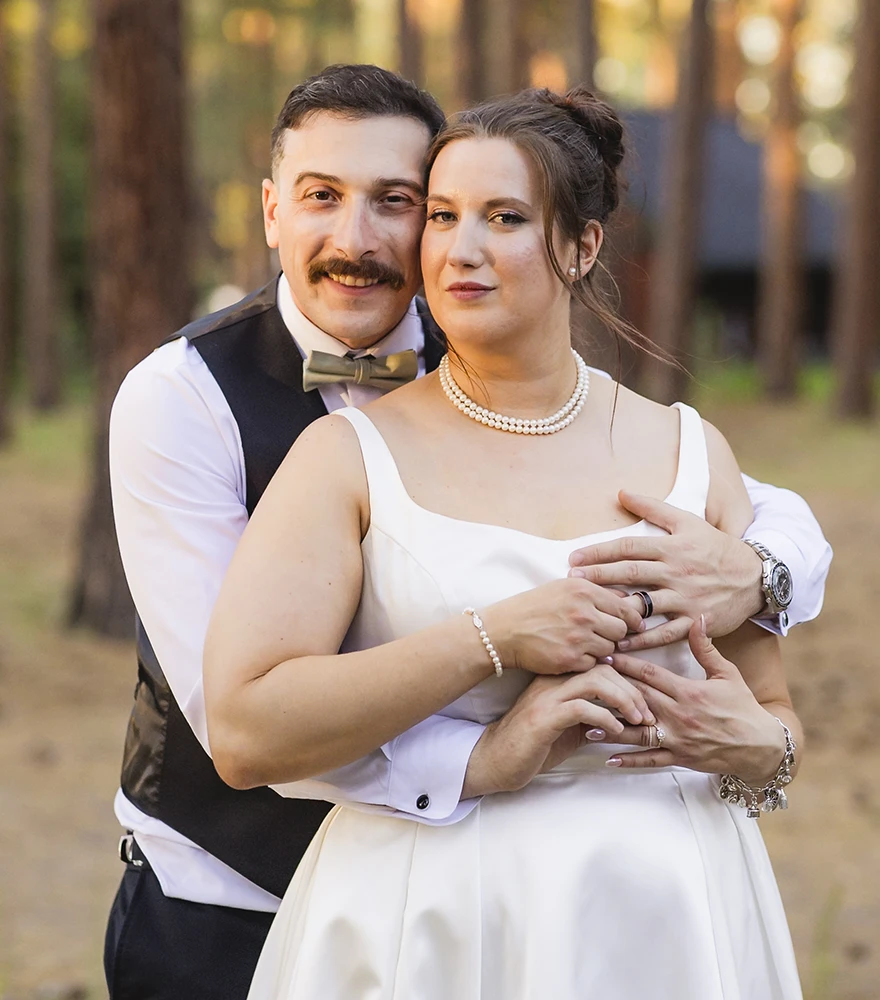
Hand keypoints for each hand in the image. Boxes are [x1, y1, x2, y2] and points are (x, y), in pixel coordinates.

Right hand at [462, 666, 653, 797]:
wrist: (496, 760)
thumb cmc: (533, 744)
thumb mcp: (569, 725)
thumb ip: (592, 714)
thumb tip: (626, 715)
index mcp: (559, 678)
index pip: (601, 664)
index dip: (628, 679)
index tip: (645, 701)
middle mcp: (553, 681)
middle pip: (603, 668)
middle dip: (632, 689)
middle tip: (647, 713)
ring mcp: (547, 697)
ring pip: (595, 681)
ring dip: (624, 700)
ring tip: (637, 720)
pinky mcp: (543, 718)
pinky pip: (581, 708)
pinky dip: (605, 717)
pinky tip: (615, 731)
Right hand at [482, 577, 645, 675]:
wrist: (504, 630)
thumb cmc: (533, 607)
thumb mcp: (562, 588)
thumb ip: (594, 593)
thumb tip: (626, 603)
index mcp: (584, 590)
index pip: (624, 608)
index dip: (630, 619)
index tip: (632, 625)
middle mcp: (583, 612)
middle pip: (621, 630)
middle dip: (614, 635)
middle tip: (601, 636)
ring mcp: (578, 637)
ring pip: (609, 649)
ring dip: (600, 649)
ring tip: (583, 645)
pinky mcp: (570, 659)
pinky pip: (593, 664)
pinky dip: (585, 662)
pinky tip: (571, 655)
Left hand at [567, 490, 763, 650]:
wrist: (754, 577)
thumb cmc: (715, 547)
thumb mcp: (687, 522)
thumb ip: (653, 508)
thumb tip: (621, 492)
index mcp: (671, 547)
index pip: (628, 547)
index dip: (599, 551)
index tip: (574, 558)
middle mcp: (676, 572)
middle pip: (630, 573)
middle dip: (598, 576)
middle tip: (571, 580)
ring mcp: (685, 598)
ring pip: (644, 604)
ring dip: (614, 609)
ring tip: (588, 612)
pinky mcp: (694, 622)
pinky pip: (663, 634)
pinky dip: (640, 640)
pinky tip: (618, 644)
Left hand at [601, 619, 785, 784]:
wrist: (762, 746)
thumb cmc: (743, 707)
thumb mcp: (726, 674)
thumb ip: (706, 648)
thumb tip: (699, 617)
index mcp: (688, 691)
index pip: (650, 674)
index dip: (625, 663)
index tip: (604, 653)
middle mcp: (679, 714)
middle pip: (637, 698)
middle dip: (610, 688)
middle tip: (584, 680)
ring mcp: (678, 738)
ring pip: (637, 731)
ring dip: (611, 725)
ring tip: (584, 718)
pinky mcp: (679, 758)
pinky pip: (650, 760)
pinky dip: (629, 759)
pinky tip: (607, 757)